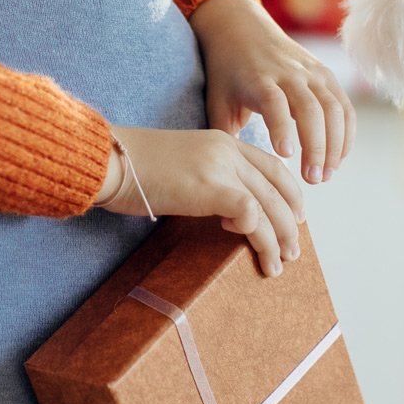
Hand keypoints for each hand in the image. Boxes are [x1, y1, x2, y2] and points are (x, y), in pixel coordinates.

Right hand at [96, 127, 304, 276]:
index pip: (271, 166)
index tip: (295, 217)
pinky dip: (258, 235)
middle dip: (290, 222)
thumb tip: (224, 211)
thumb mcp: (181, 164)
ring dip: (278, 239)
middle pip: (277, 187)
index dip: (289, 194)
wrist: (109, 159)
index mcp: (222, 141)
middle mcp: (227, 150)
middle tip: (294, 249)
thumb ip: (207, 178)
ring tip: (280, 262)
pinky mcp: (210, 188)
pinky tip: (250, 250)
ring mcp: (220, 167)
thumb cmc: (133, 167)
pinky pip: (250, 214)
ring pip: (268, 205)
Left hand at [189, 0, 352, 183]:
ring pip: (333, 108)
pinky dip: (346, 133)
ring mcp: (311, 72)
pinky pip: (344, 105)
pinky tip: (338, 158)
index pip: (274, 102)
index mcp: (259, 79)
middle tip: (313, 179)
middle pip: (311, 109)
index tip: (286, 155)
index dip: (281, 127)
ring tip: (326, 175)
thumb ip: (225, 134)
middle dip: (316, 147)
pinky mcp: (326, 74)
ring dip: (335, 144)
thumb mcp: (218, 100)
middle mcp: (289, 73)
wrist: (242, 28)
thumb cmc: (227, 72)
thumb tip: (230, 173)